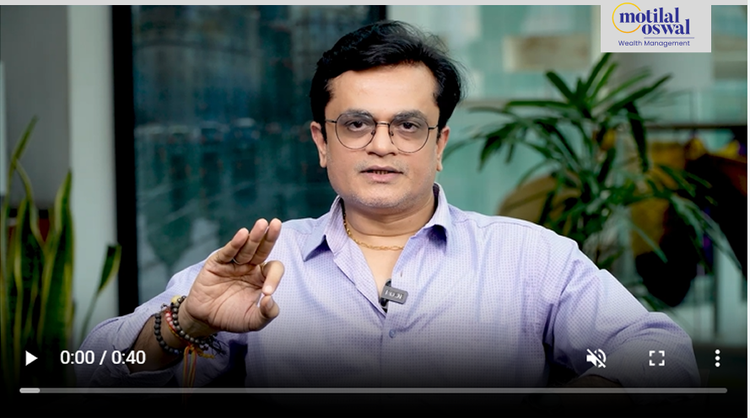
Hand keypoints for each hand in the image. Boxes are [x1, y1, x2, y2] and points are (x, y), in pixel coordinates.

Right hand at [179, 218, 283, 335]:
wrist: (204, 320)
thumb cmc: (231, 317)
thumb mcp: (253, 321)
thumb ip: (266, 314)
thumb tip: (270, 300)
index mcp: (261, 278)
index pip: (273, 269)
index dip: (274, 278)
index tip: (267, 293)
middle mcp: (249, 267)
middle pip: (262, 249)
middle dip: (269, 237)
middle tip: (276, 223)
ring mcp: (234, 264)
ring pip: (246, 247)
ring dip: (254, 236)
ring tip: (262, 223)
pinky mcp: (217, 263)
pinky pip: (228, 252)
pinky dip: (235, 243)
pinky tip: (243, 234)